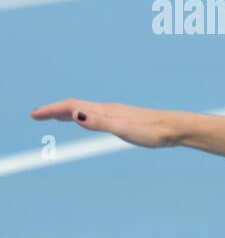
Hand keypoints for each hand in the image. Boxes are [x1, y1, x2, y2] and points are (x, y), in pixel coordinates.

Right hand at [30, 99, 180, 147]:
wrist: (176, 129)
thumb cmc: (152, 131)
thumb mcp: (123, 129)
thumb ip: (99, 122)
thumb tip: (75, 113)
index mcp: (105, 111)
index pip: (72, 106)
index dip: (52, 110)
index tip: (34, 115)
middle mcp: (109, 109)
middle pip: (76, 106)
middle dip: (55, 110)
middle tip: (36, 115)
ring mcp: (118, 114)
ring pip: (87, 110)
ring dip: (68, 112)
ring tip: (55, 116)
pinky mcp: (126, 120)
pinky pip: (98, 115)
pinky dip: (85, 116)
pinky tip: (89, 121)